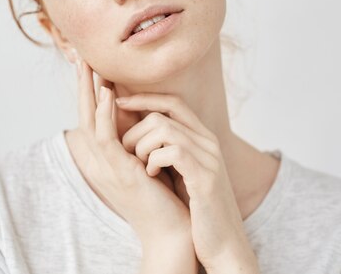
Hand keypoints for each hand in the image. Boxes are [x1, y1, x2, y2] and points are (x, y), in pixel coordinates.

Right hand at [73, 55, 191, 241]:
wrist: (172, 230)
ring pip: (88, 122)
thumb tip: (142, 111)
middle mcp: (100, 161)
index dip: (88, 91)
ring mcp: (106, 168)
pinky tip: (105, 93)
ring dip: (87, 92)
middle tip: (80, 56)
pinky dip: (103, 113)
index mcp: (105, 158)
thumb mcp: (145, 159)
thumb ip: (138, 137)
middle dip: (82, 85)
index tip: (90, 65)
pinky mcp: (118, 172)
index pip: (91, 118)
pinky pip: (104, 137)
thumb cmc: (163, 195)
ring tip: (88, 65)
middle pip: (83, 115)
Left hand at [116, 93, 258, 271]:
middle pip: (162, 113)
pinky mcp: (206, 178)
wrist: (221, 243)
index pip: (172, 102)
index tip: (119, 102)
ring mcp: (209, 158)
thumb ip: (166, 148)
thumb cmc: (195, 208)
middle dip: (134, 131)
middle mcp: (208, 142)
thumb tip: (135, 129)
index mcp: (201, 138)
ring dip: (141, 147)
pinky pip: (173, 152)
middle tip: (126, 152)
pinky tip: (151, 175)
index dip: (144, 98)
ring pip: (164, 129)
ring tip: (138, 166)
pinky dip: (154, 161)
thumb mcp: (179, 171)